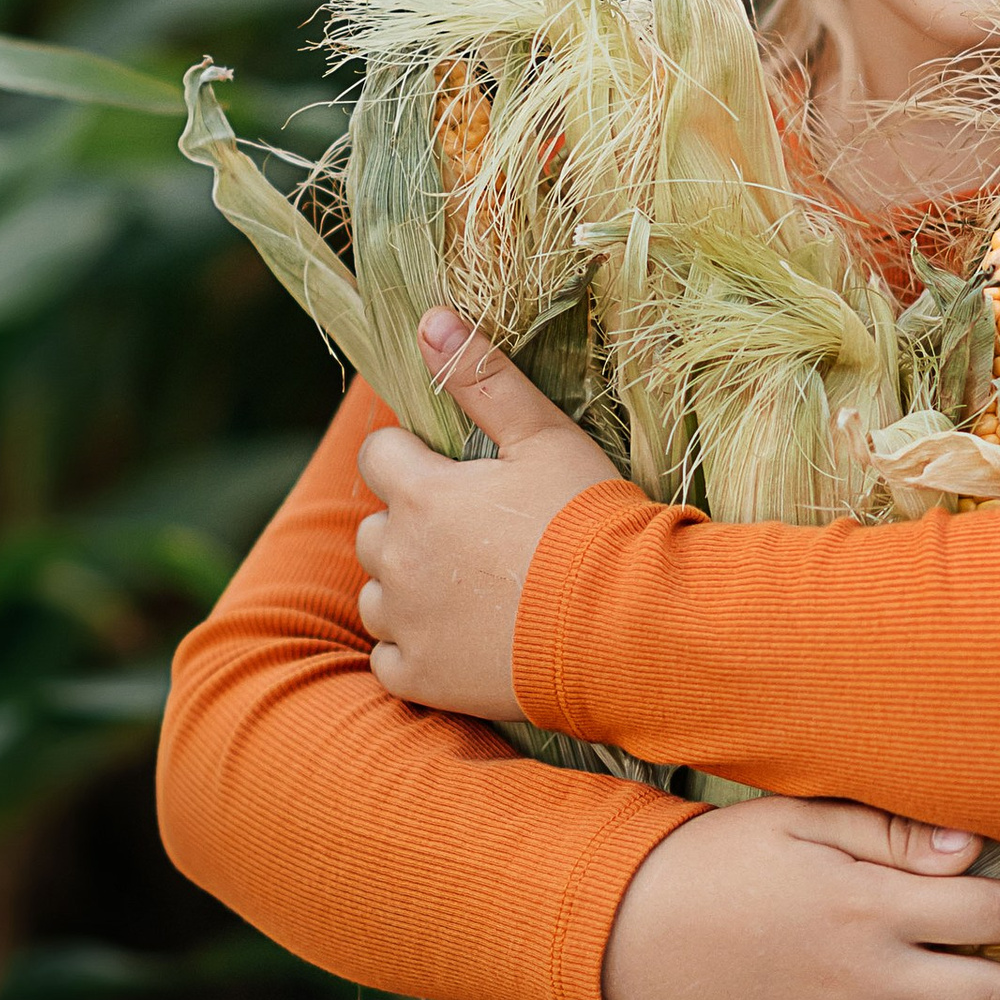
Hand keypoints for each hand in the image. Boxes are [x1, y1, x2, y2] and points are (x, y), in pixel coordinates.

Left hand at [356, 307, 619, 721]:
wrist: (624, 624)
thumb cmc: (590, 522)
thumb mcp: (546, 437)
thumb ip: (483, 378)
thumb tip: (428, 320)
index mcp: (421, 494)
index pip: (378, 455)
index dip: (412, 456)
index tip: (453, 471)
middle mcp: (398, 558)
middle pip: (375, 528)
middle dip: (410, 524)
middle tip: (475, 533)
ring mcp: (407, 623)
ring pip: (377, 594)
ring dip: (407, 586)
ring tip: (470, 587)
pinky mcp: (423, 679)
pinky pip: (389, 658)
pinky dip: (414, 647)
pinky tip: (461, 638)